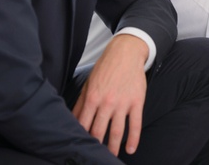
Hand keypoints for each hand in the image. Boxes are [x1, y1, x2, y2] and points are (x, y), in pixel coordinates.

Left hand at [72, 34, 148, 156]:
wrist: (126, 53)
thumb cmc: (106, 67)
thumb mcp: (89, 83)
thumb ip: (81, 103)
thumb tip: (72, 120)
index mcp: (92, 98)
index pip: (83, 124)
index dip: (80, 138)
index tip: (79, 147)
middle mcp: (107, 102)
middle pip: (99, 131)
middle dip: (95, 146)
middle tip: (93, 157)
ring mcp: (123, 103)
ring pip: (117, 131)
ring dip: (113, 147)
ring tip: (110, 157)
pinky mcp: (137, 101)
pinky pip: (135, 123)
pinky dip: (133, 138)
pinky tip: (131, 149)